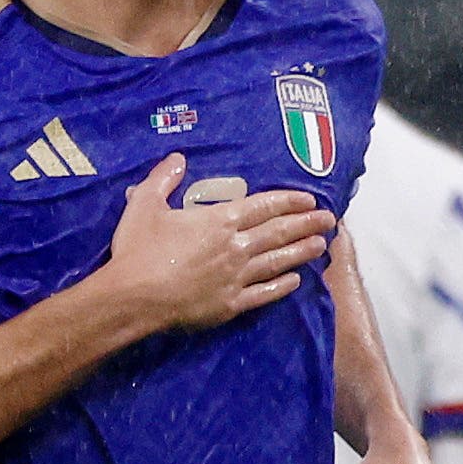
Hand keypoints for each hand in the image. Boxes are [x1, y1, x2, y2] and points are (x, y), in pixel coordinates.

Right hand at [102, 155, 334, 333]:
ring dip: (302, 252)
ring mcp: (236, 278)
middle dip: (306, 224)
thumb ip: (163, 178)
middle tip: (330, 220)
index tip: (309, 199)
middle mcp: (235, 247)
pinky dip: (282, 286)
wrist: (132, 298)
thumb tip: (178, 158)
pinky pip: (264, 293)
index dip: (289, 201)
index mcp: (219, 221)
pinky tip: (295, 281)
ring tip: (322, 245)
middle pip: (279, 232)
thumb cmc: (137, 250)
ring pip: (278, 261)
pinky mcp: (230, 305)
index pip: (263, 206)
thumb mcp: (144, 203)